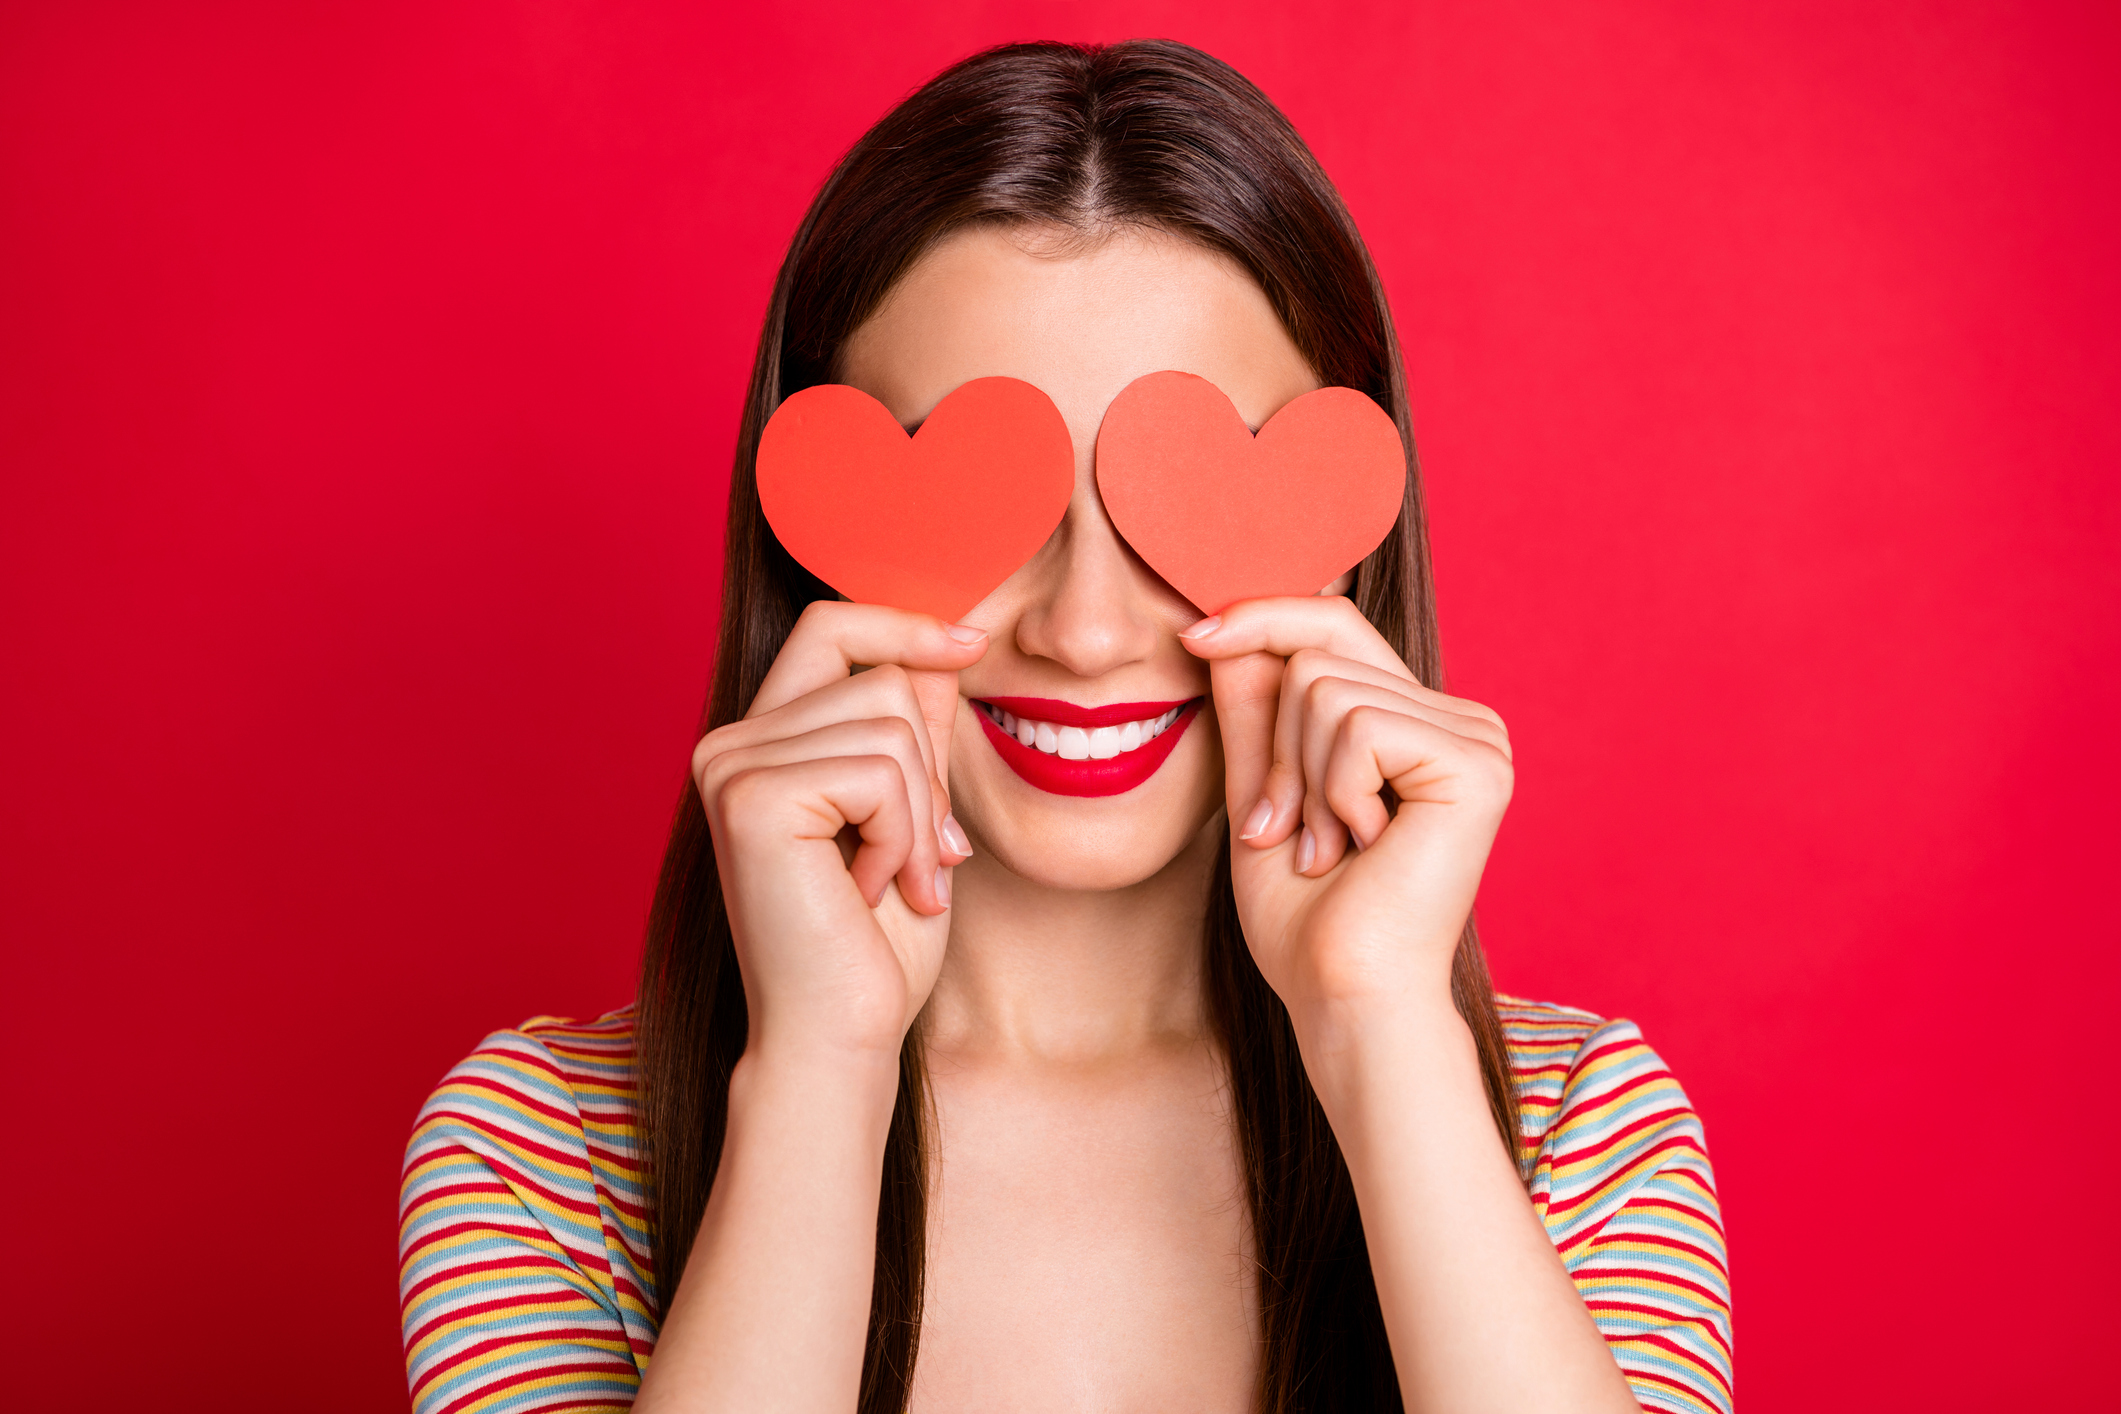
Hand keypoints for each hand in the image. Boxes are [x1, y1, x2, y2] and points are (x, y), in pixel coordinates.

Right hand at [692, 602, 985, 1062]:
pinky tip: (872, 891)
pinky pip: (878, 770)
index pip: (829, 627)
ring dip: (921, 812)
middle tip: (927, 857)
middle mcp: (729, 744)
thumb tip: (940, 646)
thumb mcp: (912, 816)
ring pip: (889, 721)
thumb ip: (913, 733)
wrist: (839, 1037)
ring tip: (898, 882)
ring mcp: (731, 766)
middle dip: (929, 768)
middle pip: (879, 674)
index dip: (902, 624)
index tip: (972, 643)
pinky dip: (903, 835)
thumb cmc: (875, 945)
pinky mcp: (752, 797)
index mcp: (759, 743)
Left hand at [1180, 597, 1512, 1036]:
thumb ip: (1253, 713)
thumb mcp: (1263, 794)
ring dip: (1302, 779)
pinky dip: (1333, 790)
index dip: (1261, 620)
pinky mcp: (1476, 762)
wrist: (1346, 997)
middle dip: (1276, 744)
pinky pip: (1357, 725)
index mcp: (1420, 724)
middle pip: (1320, 651)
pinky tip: (1362, 847)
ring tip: (1329, 848)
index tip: (1192, 636)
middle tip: (1288, 830)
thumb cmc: (1307, 921)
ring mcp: (1477, 738)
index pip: (1334, 627)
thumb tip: (1223, 627)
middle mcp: (1461, 720)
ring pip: (1326, 688)